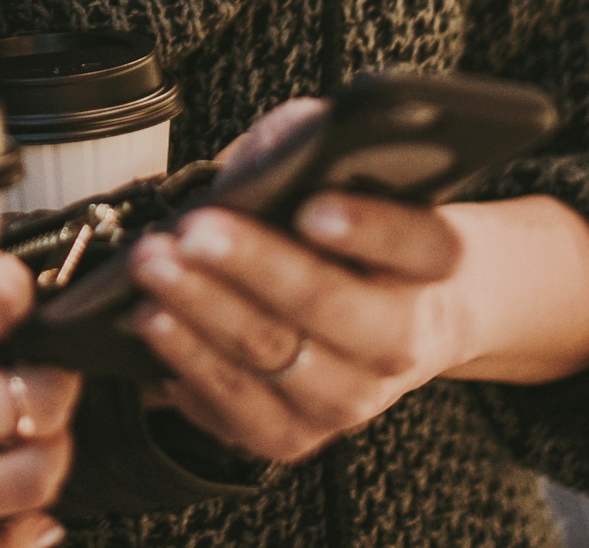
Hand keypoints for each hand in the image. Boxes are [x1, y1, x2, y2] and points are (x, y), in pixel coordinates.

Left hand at [121, 100, 588, 463]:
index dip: (367, 227)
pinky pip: (238, 410)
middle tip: (194, 231)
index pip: (415, 241)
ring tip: (155, 268)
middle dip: (254, 266)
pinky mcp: (298, 435)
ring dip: (205, 312)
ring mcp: (351, 396)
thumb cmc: (351, 230)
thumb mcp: (344, 173)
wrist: (388, 317)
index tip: (313, 207)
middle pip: (330, 305)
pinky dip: (189, 364)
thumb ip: (307, 152)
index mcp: (433, 262)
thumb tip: (268, 152)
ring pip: (276, 356)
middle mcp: (402, 339)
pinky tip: (155, 322)